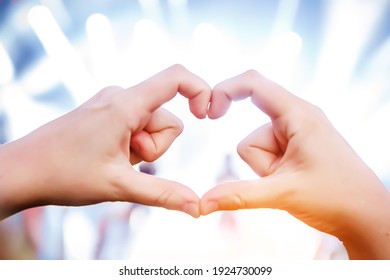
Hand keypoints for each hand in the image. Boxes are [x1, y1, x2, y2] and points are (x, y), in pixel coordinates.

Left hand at [0, 65, 209, 218]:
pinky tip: (110, 157)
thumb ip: (162, 194)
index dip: (200, 90)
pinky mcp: (106, 113)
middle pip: (166, 119)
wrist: (22, 171)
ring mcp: (112, 104)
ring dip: (142, 149)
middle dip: (156, 147)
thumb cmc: (64, 174)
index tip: (207, 115)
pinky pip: (136, 126)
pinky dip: (132, 145)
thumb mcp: (119, 186)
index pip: (175, 77)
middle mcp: (120, 96)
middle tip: (126, 161)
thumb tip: (197, 206)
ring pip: (152, 126)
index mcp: (125, 105)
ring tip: (115, 161)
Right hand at [201, 70, 389, 258]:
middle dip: (260, 163)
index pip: (254, 84)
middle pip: (252, 134)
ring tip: (293, 181)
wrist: (366, 216)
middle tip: (285, 178)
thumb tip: (202, 203)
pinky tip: (294, 181)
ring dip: (267, 170)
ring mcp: (296, 133)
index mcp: (298, 114)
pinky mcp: (296, 147)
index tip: (208, 110)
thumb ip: (239, 195)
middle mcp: (297, 118)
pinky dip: (272, 171)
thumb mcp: (283, 194)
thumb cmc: (336, 199)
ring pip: (258, 148)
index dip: (225, 90)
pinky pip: (268, 155)